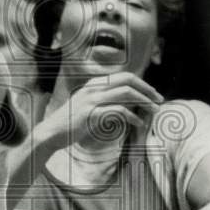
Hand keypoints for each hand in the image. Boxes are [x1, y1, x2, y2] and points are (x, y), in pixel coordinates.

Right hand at [42, 72, 162, 152]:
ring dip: (144, 102)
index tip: (152, 94)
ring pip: (126, 93)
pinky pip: (119, 111)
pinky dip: (133, 116)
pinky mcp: (92, 113)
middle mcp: (93, 88)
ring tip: (154, 111)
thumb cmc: (70, 123)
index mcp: (94, 84)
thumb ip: (103, 101)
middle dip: (147, 89)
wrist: (51, 133)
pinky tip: (138, 123)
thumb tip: (126, 103)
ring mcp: (92, 100)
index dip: (141, 84)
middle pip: (128, 80)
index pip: (124, 76)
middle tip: (159, 100)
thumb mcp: (86, 106)